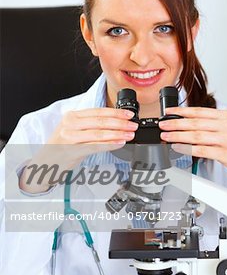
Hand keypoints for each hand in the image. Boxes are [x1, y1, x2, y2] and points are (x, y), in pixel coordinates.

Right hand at [19, 108, 137, 192]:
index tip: (129, 115)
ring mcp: (70, 137)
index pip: (98, 111)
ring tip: (129, 134)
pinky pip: (95, 146)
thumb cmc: (61, 147)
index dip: (115, 112)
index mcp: (72, 116)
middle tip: (133, 125)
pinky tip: (119, 143)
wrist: (45, 163)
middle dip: (120, 123)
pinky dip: (109, 144)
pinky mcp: (72, 150)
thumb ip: (90, 125)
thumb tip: (114, 123)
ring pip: (99, 133)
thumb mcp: (73, 130)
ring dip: (117, 134)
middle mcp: (70, 124)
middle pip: (100, 121)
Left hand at [159, 107, 226, 190]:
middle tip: (162, 124)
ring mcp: (226, 139)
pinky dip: (187, 148)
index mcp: (226, 116)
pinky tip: (177, 147)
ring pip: (196, 135)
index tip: (168, 112)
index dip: (180, 111)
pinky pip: (201, 149)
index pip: (199, 111)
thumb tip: (188, 124)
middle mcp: (226, 125)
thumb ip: (213, 125)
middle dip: (175, 123)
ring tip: (165, 136)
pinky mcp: (226, 153)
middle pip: (195, 122)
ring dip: (178, 135)